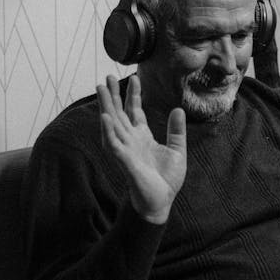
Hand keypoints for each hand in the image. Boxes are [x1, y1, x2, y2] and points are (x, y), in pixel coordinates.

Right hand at [97, 74, 186, 224]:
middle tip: (107, 77)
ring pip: (112, 124)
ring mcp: (126, 149)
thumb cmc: (166, 180)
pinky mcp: (124, 161)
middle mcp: (131, 140)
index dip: (133, 95)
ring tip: (101, 90)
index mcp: (142, 137)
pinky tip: (104, 117)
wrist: (161, 202)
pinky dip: (108, 131)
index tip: (134, 78)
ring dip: (106, 107)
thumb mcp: (177, 150)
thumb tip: (178, 109)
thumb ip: (176, 130)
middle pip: (119, 113)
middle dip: (113, 95)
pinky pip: (113, 144)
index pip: (135, 111)